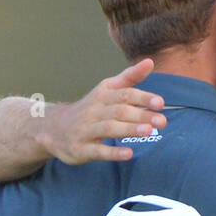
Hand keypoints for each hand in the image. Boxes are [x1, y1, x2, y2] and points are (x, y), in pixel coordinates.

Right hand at [40, 59, 167, 165]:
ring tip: (148, 131)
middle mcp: (94, 110)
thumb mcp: (106, 90)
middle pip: (119, 110)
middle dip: (141, 115)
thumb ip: (129, 78)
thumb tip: (150, 62)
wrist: (53, 129)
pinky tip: (128, 154)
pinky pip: (97, 151)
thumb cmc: (90, 109)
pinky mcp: (81, 149)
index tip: (160, 103)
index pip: (125, 93)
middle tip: (162, 121)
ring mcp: (86, 130)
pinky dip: (113, 152)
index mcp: (102, 95)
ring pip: (109, 128)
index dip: (143, 97)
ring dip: (129, 129)